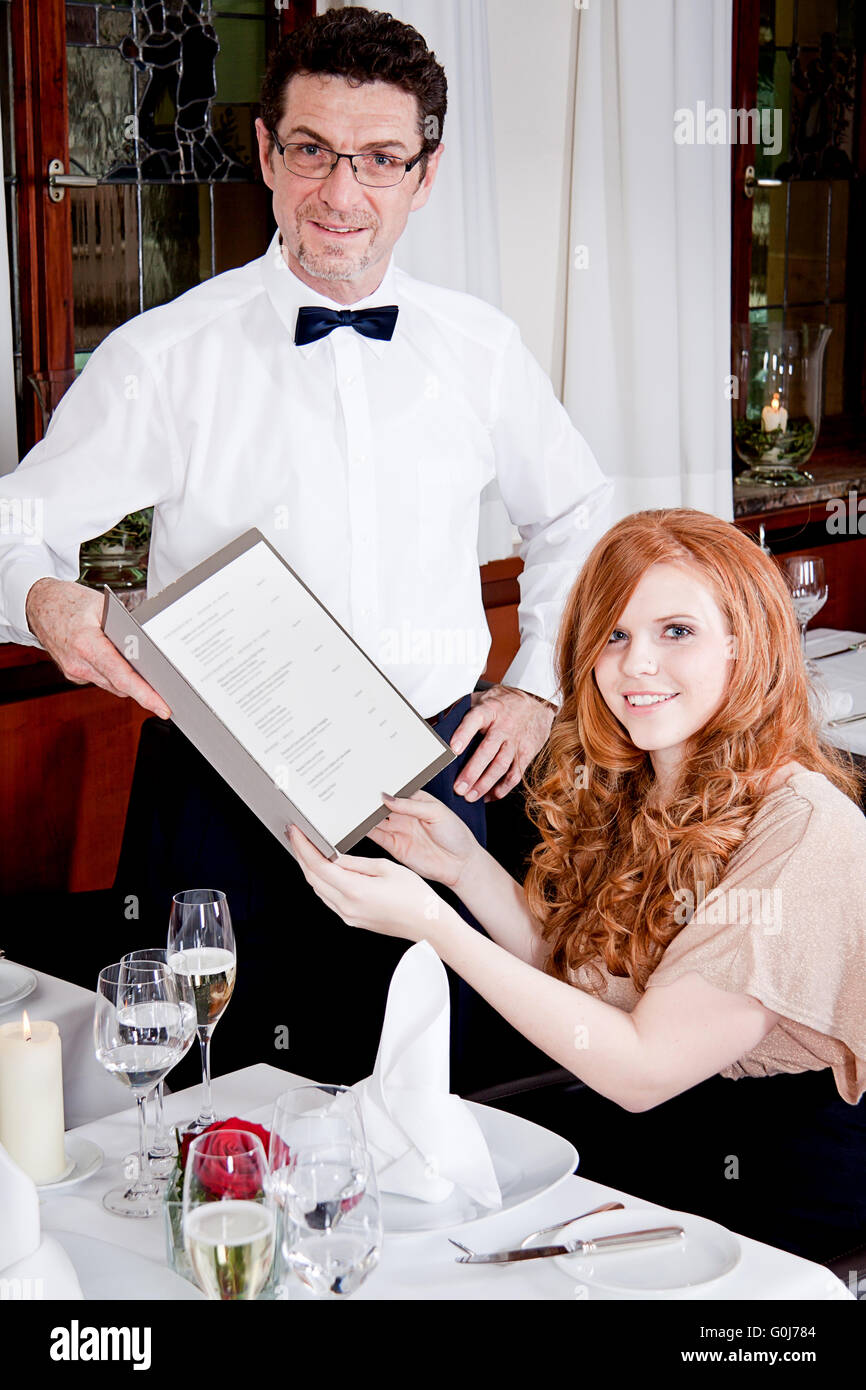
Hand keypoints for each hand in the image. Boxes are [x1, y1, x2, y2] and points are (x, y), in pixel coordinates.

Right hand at [25, 577, 170, 717]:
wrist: (37, 603)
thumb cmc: (67, 601)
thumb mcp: (102, 606)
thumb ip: (125, 626)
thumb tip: (148, 643)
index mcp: (86, 644)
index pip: (122, 677)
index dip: (145, 695)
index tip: (162, 707)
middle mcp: (78, 663)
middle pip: (120, 685)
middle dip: (143, 690)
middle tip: (167, 691)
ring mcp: (74, 671)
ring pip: (112, 685)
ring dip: (129, 682)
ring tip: (148, 675)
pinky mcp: (73, 673)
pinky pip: (102, 679)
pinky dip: (114, 675)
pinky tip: (121, 664)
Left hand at [287, 825, 446, 942]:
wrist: (428, 924)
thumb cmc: (415, 896)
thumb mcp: (385, 868)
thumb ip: (355, 862)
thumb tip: (333, 856)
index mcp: (354, 891)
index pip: (318, 866)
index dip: (303, 846)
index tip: (296, 831)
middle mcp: (347, 906)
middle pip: (313, 878)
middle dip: (301, 854)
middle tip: (295, 835)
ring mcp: (348, 915)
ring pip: (319, 889)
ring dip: (310, 868)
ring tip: (307, 848)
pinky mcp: (352, 919)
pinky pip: (329, 898)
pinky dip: (322, 881)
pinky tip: (324, 869)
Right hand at [365, 789, 480, 888]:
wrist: (460, 865)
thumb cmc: (456, 835)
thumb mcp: (436, 813)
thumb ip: (411, 805)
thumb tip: (387, 797)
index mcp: (417, 800)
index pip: (395, 790)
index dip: (382, 785)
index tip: (367, 781)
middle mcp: (405, 814)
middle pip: (382, 804)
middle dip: (368, 799)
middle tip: (354, 793)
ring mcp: (398, 829)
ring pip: (375, 819)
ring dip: (364, 815)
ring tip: (350, 807)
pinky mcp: (394, 846)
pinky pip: (376, 836)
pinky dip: (364, 831)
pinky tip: (356, 825)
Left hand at [449, 685, 554, 802]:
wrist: (536, 701)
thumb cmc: (502, 702)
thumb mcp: (482, 698)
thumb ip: (463, 710)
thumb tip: (439, 724)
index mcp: (489, 711)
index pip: (474, 720)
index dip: (463, 734)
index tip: (453, 749)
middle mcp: (503, 727)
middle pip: (487, 750)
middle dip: (472, 772)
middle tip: (459, 788)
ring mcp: (515, 741)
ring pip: (501, 765)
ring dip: (485, 784)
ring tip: (471, 797)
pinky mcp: (526, 753)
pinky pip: (515, 774)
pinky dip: (503, 788)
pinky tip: (491, 796)